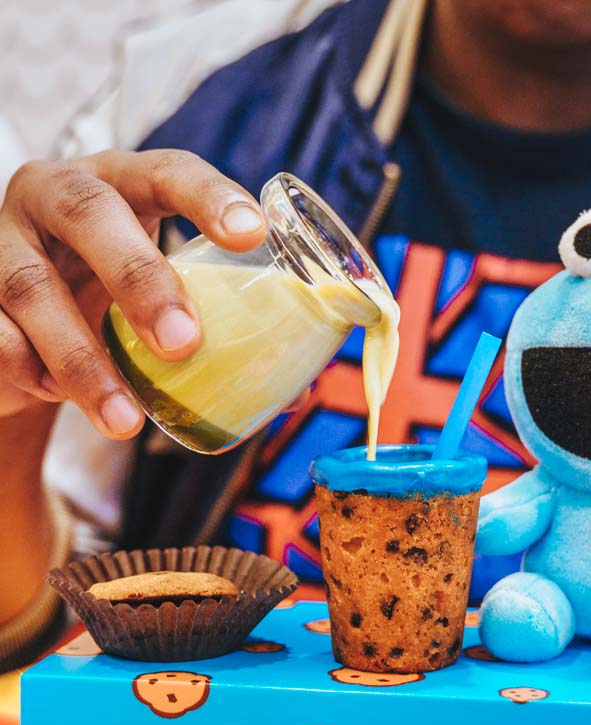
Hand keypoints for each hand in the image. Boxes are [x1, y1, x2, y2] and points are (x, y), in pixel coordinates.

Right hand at [0, 150, 266, 436]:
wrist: (16, 326)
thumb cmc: (106, 303)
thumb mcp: (155, 298)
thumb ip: (212, 328)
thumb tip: (294, 393)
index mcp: (117, 184)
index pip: (166, 171)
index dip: (208, 196)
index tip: (252, 235)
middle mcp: (53, 196)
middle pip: (90, 215)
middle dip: (139, 278)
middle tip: (183, 343)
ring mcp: (0, 241)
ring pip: (31, 288)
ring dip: (83, 360)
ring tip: (126, 421)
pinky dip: (31, 374)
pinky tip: (55, 398)